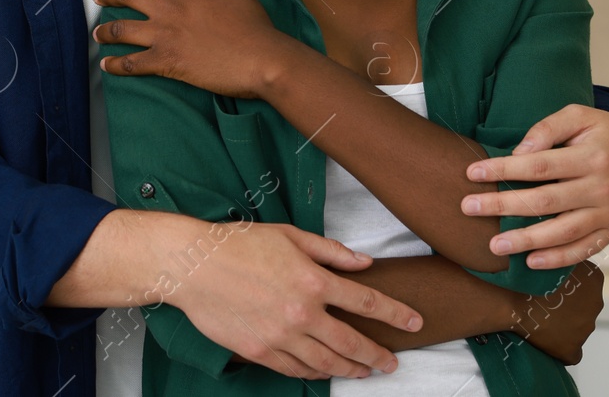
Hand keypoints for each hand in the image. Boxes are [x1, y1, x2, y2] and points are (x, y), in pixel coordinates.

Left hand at [93, 0, 303, 98]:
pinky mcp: (166, 62)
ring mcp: (166, 35)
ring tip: (97, 32)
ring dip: (105, 30)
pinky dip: (116, 65)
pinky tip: (106, 66)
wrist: (262, 61)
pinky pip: (132, 63)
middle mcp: (172, 8)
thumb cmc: (256, 27)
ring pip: (122, 29)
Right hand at [169, 220, 421, 379]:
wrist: (194, 265)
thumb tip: (364, 263)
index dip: (396, 314)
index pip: (367, 302)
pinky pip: (295, 369)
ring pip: (326, 363)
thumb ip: (331, 252)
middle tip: (391, 362)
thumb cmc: (240, 243)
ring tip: (364, 372)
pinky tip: (324, 372)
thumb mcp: (291, 236)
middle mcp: (302, 313)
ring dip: (350, 369)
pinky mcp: (260, 351)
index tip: (414, 322)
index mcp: (314, 280)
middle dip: (377, 355)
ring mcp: (281, 336)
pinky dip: (314, 373)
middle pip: (352, 342)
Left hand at [460, 105, 608, 267]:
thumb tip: (520, 152)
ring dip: (526, 240)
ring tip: (494, 245)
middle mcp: (599, 188)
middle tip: (468, 208)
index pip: (539, 166)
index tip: (473, 173)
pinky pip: (584, 249)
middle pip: (544, 201)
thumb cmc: (607, 133)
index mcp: (591, 156)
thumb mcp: (581, 116)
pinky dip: (559, 258)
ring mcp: (607, 213)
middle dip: (503, 206)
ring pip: (562, 232)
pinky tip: (532, 261)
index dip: (504, 170)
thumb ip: (548, 128)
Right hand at [508, 261, 603, 365]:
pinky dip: (558, 347)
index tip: (549, 284)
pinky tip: (541, 339)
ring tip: (537, 316)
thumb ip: (563, 259)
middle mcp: (595, 304)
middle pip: (583, 306)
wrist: (510, 294)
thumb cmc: (527, 271)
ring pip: (575, 328)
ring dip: (560, 324)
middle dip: (566, 305)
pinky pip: (568, 351)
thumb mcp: (550, 254)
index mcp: (594, 279)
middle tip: (541, 300)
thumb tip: (558, 259)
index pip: (586, 284)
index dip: (566, 285)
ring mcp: (585, 329)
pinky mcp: (572, 349)